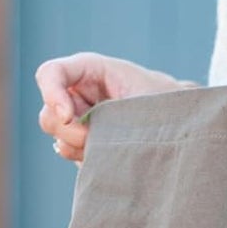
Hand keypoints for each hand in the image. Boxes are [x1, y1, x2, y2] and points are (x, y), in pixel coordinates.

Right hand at [36, 52, 193, 160]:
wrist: (178, 119)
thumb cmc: (162, 102)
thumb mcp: (139, 104)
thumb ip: (106, 119)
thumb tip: (64, 145)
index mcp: (90, 70)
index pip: (50, 74)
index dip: (51, 95)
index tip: (68, 117)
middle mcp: (77, 92)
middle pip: (48, 115)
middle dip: (70, 133)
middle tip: (97, 140)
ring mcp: (76, 117)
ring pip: (57, 137)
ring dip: (80, 148)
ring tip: (111, 145)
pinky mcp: (81, 138)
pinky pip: (69, 152)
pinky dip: (85, 157)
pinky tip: (107, 152)